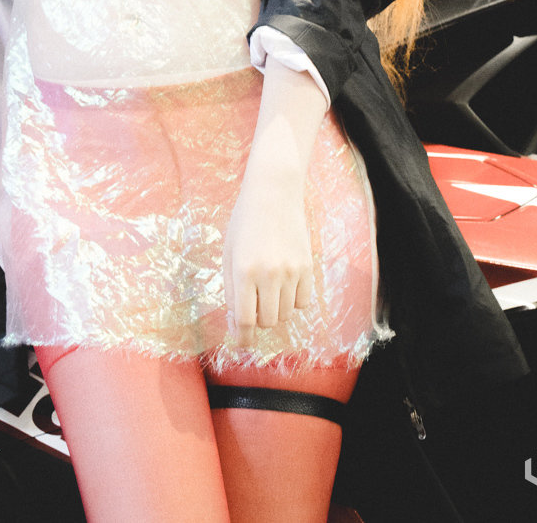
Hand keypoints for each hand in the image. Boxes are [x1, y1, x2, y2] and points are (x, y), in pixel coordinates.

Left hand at [222, 173, 312, 337]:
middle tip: (254, 304)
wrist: (274, 193)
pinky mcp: (307, 267)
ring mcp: (290, 271)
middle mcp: (268, 274)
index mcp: (243, 271)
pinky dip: (293, 302)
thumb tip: (238, 325)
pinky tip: (285, 285)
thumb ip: (232, 289)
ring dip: (275, 311)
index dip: (242, 338)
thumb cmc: (245, 222)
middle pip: (267, 322)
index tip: (242, 343)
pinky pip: (303, 303)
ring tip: (268, 290)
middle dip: (258, 320)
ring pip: (285, 315)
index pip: (244, 320)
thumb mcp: (229, 253)